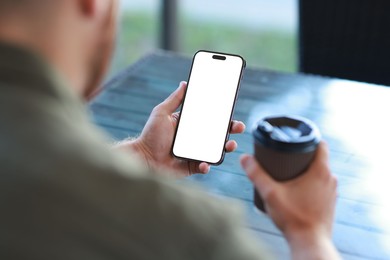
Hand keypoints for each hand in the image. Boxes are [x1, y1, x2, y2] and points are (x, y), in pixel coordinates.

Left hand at [117, 81, 244, 176]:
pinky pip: (204, 166)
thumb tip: (185, 83)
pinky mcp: (192, 167)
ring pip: (216, 150)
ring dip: (226, 148)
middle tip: (238, 127)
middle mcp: (195, 139)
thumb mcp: (161, 113)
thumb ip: (174, 99)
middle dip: (231, 130)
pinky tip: (204, 163)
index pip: (210, 118)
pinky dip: (207, 165)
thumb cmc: (150, 135)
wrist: (142, 158)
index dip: (222, 115)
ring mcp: (195, 153)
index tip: (231, 109)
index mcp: (190, 125)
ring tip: (229, 145)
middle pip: (218, 134)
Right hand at [240, 142, 339, 258]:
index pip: (321, 144)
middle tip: (286, 158)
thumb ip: (256, 175)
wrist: (310, 242)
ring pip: (320, 172)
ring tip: (289, 174)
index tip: (296, 140)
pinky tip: (298, 189)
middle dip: (303, 156)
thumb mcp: (270, 193)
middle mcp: (330, 179)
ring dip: (307, 170)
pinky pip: (322, 185)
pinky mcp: (330, 202)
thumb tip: (244, 158)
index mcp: (320, 171)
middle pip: (319, 158)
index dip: (309, 139)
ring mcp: (332, 192)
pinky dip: (312, 183)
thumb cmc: (293, 218)